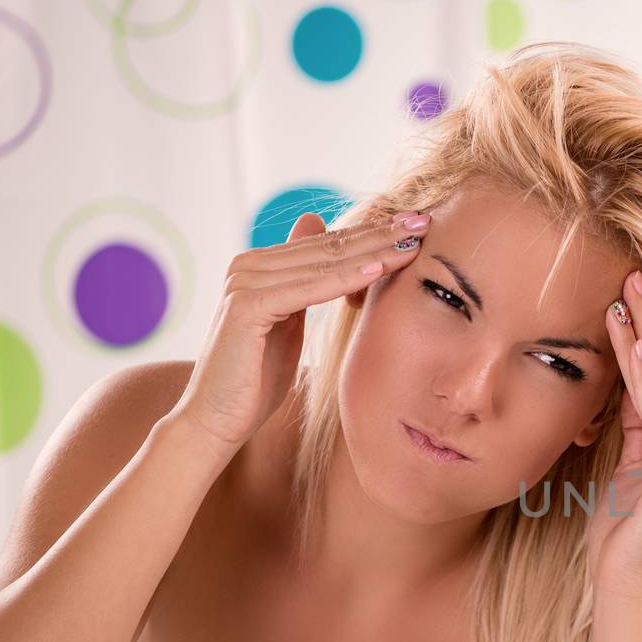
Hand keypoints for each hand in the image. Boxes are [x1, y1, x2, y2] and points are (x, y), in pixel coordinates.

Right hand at [171, 209, 432, 449]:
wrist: (217, 420)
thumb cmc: (256, 380)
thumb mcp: (289, 324)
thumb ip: (306, 284)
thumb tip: (319, 239)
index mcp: (260, 266)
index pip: (328, 244)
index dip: (373, 233)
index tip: (416, 224)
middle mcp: (248, 265)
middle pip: (329, 247)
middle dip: (380, 234)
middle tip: (424, 221)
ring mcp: (245, 282)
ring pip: (323, 264)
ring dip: (373, 252)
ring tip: (413, 242)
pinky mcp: (246, 305)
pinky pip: (309, 289)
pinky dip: (345, 280)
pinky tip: (379, 271)